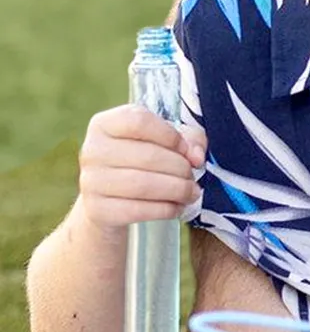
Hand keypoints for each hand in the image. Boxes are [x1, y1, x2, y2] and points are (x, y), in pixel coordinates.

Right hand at [76, 104, 202, 227]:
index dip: (171, 136)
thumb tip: (196, 156)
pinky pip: (138, 210)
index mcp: (104, 124)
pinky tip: (177, 207)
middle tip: (193, 176)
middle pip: (147, 156)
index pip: (139, 121)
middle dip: (180, 168)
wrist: (109, 200)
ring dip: (177, 190)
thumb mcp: (165, 140)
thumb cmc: (142, 161)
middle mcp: (92, 150)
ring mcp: (91, 181)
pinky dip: (166, 209)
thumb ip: (189, 139)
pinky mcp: (97, 210)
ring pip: (144, 185)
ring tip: (192, 192)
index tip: (187, 149)